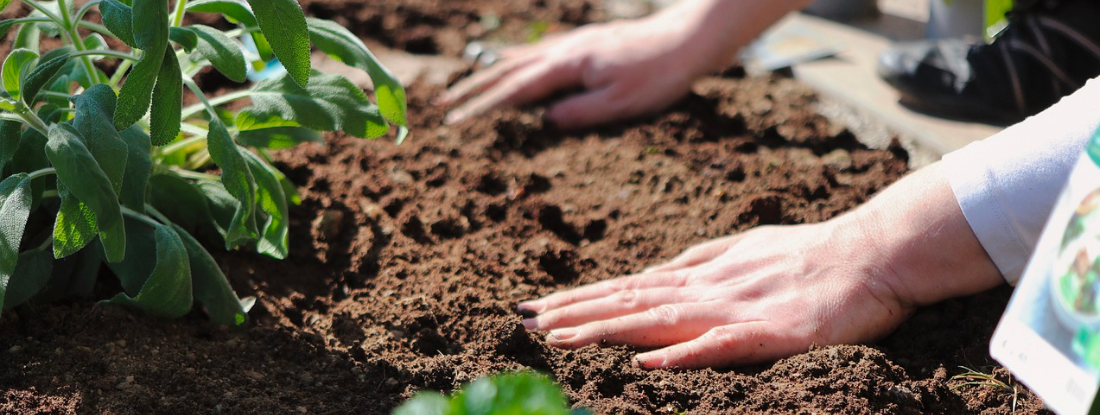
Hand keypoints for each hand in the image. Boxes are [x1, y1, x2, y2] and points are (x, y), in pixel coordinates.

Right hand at [437, 14, 713, 128]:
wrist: (689, 38)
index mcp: (568, 66)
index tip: (455, 121)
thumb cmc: (659, 75)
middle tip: (443, 104)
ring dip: (490, 73)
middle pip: (508, 70)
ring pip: (521, 58)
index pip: (514, 90)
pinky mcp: (587, 42)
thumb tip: (544, 122)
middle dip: (473, 88)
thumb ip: (579, 113)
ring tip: (466, 84)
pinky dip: (517, 58)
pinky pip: (540, 50)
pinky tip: (513, 62)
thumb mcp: (621, 104)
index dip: (482, 107)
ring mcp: (575, 43)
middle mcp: (565, 49)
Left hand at [517, 219, 913, 368]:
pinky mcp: (773, 333)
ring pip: (660, 320)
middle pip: (630, 301)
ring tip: (560, 338)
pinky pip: (722, 344)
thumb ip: (700, 262)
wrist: (874, 252)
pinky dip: (683, 354)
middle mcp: (708, 288)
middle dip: (575, 313)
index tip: (536, 307)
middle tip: (524, 322)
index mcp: (702, 274)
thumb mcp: (744, 250)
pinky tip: (648, 362)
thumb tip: (656, 271)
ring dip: (607, 329)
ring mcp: (738, 309)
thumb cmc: (810, 253)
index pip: (628, 287)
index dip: (580, 298)